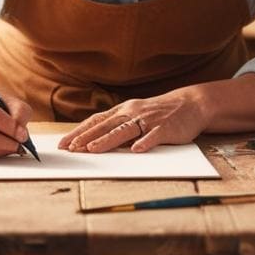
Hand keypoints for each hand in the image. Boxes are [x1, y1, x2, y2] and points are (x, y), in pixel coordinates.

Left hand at [58, 88, 209, 153]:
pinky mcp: (165, 128)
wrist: (190, 104)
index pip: (96, 121)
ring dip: (107, 140)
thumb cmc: (159, 113)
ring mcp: (149, 120)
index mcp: (123, 111)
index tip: (64, 143)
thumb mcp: (136, 116)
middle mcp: (133, 113)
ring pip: (124, 130)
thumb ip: (118, 127)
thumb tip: (95, 141)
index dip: (79, 132)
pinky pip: (153, 136)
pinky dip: (144, 142)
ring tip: (93, 149)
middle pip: (106, 126)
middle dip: (86, 137)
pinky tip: (136, 150)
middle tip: (71, 148)